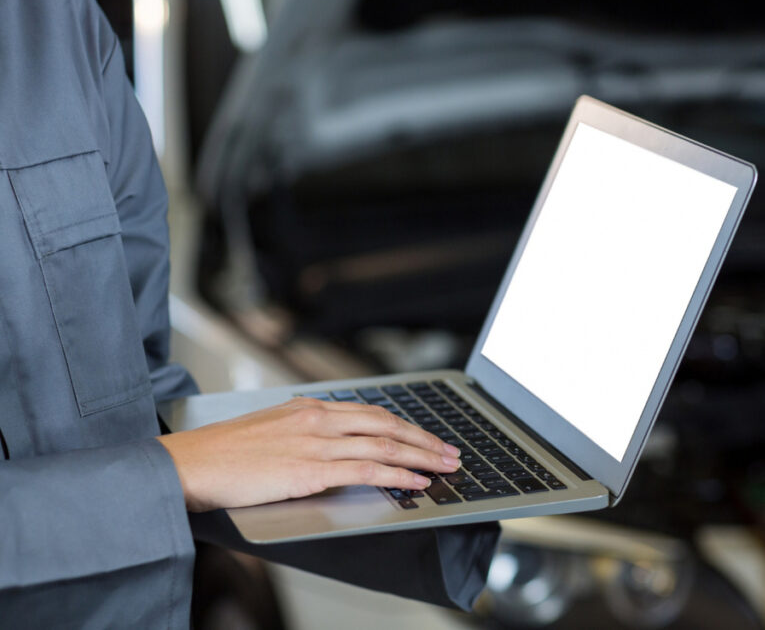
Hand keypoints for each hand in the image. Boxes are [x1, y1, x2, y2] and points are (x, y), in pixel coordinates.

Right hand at [156, 397, 460, 511]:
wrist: (190, 464)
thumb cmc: (222, 453)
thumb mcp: (270, 429)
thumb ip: (304, 432)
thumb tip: (332, 446)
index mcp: (309, 407)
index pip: (371, 412)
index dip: (404, 424)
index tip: (426, 435)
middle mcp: (318, 419)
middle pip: (386, 424)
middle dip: (424, 438)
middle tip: (450, 451)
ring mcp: (316, 443)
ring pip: (384, 445)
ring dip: (422, 456)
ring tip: (445, 467)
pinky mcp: (310, 470)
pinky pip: (366, 469)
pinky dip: (397, 474)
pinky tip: (416, 481)